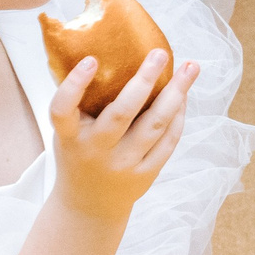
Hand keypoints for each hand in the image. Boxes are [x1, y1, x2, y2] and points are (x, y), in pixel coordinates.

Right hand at [48, 53, 195, 223]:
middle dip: (143, 80)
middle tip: (159, 53)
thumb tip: (103, 48)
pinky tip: (184, 95)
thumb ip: (81, 103)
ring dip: (176, 93)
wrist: (89, 206)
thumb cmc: (79, 155)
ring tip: (190, 68)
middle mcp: (97, 151)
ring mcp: (124, 165)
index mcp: (70, 138)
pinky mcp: (146, 174)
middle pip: (122, 114)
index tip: (91, 60)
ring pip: (155, 126)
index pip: (63, 110)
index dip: (75, 85)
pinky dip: (179, 116)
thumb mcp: (69, 133)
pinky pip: (169, 141)